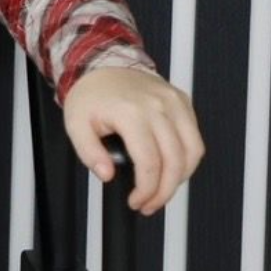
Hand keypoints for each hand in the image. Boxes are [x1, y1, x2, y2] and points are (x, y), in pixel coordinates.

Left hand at [62, 65, 203, 215]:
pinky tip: (170, 169)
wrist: (103, 66)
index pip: (149, 161)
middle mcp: (158, 106)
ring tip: (162, 191)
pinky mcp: (182, 102)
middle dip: (165, 190)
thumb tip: (107, 175)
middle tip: (150, 204)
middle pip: (176, 160)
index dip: (146, 189)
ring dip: (181, 178)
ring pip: (193, 150)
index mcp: (131, 112)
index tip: (137, 202)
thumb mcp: (75, 125)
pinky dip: (187, 159)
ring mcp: (174, 102)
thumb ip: (89, 153)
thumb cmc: (91, 95)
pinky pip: (194, 137)